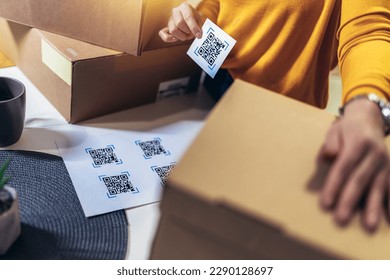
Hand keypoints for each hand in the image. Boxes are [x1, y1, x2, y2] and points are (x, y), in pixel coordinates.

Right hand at [159, 2, 204, 42]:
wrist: (190, 18)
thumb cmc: (195, 19)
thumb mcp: (200, 20)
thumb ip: (198, 27)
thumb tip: (197, 35)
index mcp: (185, 7)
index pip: (188, 17)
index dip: (193, 28)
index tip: (198, 35)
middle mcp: (176, 11)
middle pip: (179, 23)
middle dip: (187, 31)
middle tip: (191, 34)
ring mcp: (170, 19)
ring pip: (173, 30)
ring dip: (181, 36)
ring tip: (186, 35)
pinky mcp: (166, 27)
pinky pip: (162, 33)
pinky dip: (168, 38)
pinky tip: (175, 39)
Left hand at [318, 98, 389, 231]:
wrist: (369, 119)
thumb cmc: (346, 129)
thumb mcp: (335, 130)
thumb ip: (331, 144)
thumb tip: (329, 157)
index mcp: (358, 143)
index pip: (344, 167)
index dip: (334, 186)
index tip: (325, 204)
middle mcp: (375, 153)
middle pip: (360, 180)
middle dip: (350, 201)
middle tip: (340, 219)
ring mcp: (386, 163)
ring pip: (378, 187)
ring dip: (374, 208)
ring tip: (369, 226)